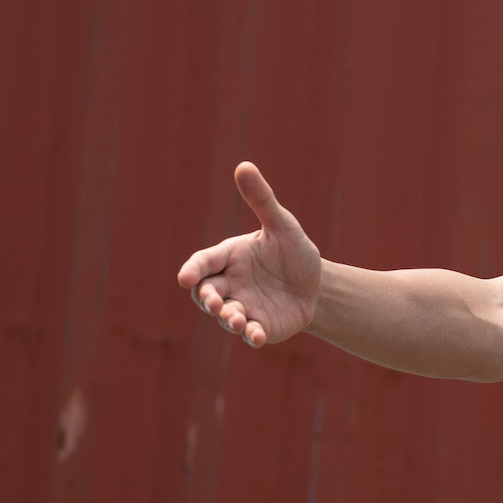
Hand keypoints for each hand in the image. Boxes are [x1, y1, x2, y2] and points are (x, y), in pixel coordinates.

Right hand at [177, 162, 321, 346]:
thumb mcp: (282, 224)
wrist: (318, 284)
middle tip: (214, 303)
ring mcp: (242, 307)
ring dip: (228, 319)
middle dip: (207, 299)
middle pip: (206, 293)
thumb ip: (262, 200)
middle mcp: (229, 285)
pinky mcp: (259, 327)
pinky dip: (251, 336)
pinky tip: (257, 336)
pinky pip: (249, 334)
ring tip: (237, 320)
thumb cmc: (293, 252)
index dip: (192, 270)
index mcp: (229, 258)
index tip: (185, 277)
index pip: (203, 263)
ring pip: (225, 316)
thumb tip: (244, 165)